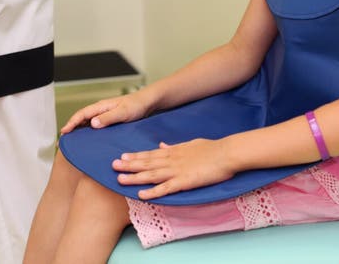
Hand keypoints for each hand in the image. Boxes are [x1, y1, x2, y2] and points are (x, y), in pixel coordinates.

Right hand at [60, 89, 152, 133]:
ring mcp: (105, 114)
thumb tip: (92, 123)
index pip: (82, 114)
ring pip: (87, 121)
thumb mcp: (122, 113)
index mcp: (101, 106)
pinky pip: (95, 125)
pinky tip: (87, 139)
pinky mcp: (109, 119)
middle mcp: (101, 110)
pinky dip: (88, 130)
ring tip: (71, 140)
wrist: (146, 103)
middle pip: (82, 118)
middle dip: (71, 126)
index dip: (72, 122)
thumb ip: (108, 117)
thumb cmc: (135, 106)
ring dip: (79, 129)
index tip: (64, 131)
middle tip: (62, 138)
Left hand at [112, 138, 233, 199]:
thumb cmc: (211, 149)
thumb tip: (162, 145)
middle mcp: (171, 160)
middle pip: (146, 163)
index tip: (122, 156)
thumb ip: (175, 146)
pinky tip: (141, 194)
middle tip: (112, 166)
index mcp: (173, 151)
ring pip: (151, 175)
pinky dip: (152, 192)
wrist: (226, 154)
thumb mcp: (190, 144)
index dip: (135, 156)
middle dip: (129, 165)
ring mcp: (177, 171)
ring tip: (120, 178)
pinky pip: (165, 188)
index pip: (150, 154)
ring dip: (135, 177)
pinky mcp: (184, 182)